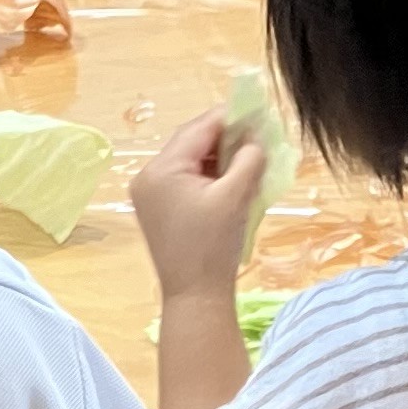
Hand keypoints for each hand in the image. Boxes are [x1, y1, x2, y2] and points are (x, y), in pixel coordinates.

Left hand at [129, 108, 268, 298]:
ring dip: (218, 156)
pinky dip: (208, 175)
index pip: (199, 128)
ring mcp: (149, 193)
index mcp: (162, 169)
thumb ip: (248, 159)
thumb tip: (255, 138)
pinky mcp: (157, 208)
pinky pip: (185, 179)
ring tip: (248, 158)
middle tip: (257, 136)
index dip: (231, 117)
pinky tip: (231, 178)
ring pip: (189, 160)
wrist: (194, 297)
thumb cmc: (214, 247)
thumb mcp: (236, 197)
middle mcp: (148, 176)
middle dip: (225, 137)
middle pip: (192, 142)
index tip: (259, 112)